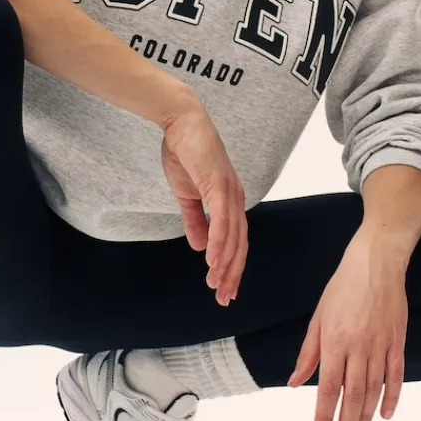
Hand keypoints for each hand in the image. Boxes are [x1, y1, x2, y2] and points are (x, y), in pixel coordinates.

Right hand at [159, 98, 247, 306]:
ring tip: (217, 284)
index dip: (232, 266)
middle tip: (224, 298)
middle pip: (240, 244)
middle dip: (232, 273)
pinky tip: (214, 261)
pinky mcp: (219, 184)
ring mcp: (230, 191)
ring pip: (233, 236)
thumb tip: (200, 247)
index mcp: (230, 201)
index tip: (224, 289)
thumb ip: (194, 220)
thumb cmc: (184, 153)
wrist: (180, 123)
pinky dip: (220, 242)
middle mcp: (236, 198)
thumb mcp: (186, 195)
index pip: (236, 240)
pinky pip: (222, 219)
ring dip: (225, 263)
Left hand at [287, 232, 406, 420]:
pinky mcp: (397, 341)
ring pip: (373, 389)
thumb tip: (295, 381)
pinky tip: (386, 415)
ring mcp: (379, 345)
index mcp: (333, 341)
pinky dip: (391, 396)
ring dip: (366, 416)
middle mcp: (357, 347)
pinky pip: (396, 375)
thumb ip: (308, 353)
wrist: (376, 262)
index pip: (327, 388)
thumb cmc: (342, 287)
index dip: (323, 415)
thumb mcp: (318, 317)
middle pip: (351, 395)